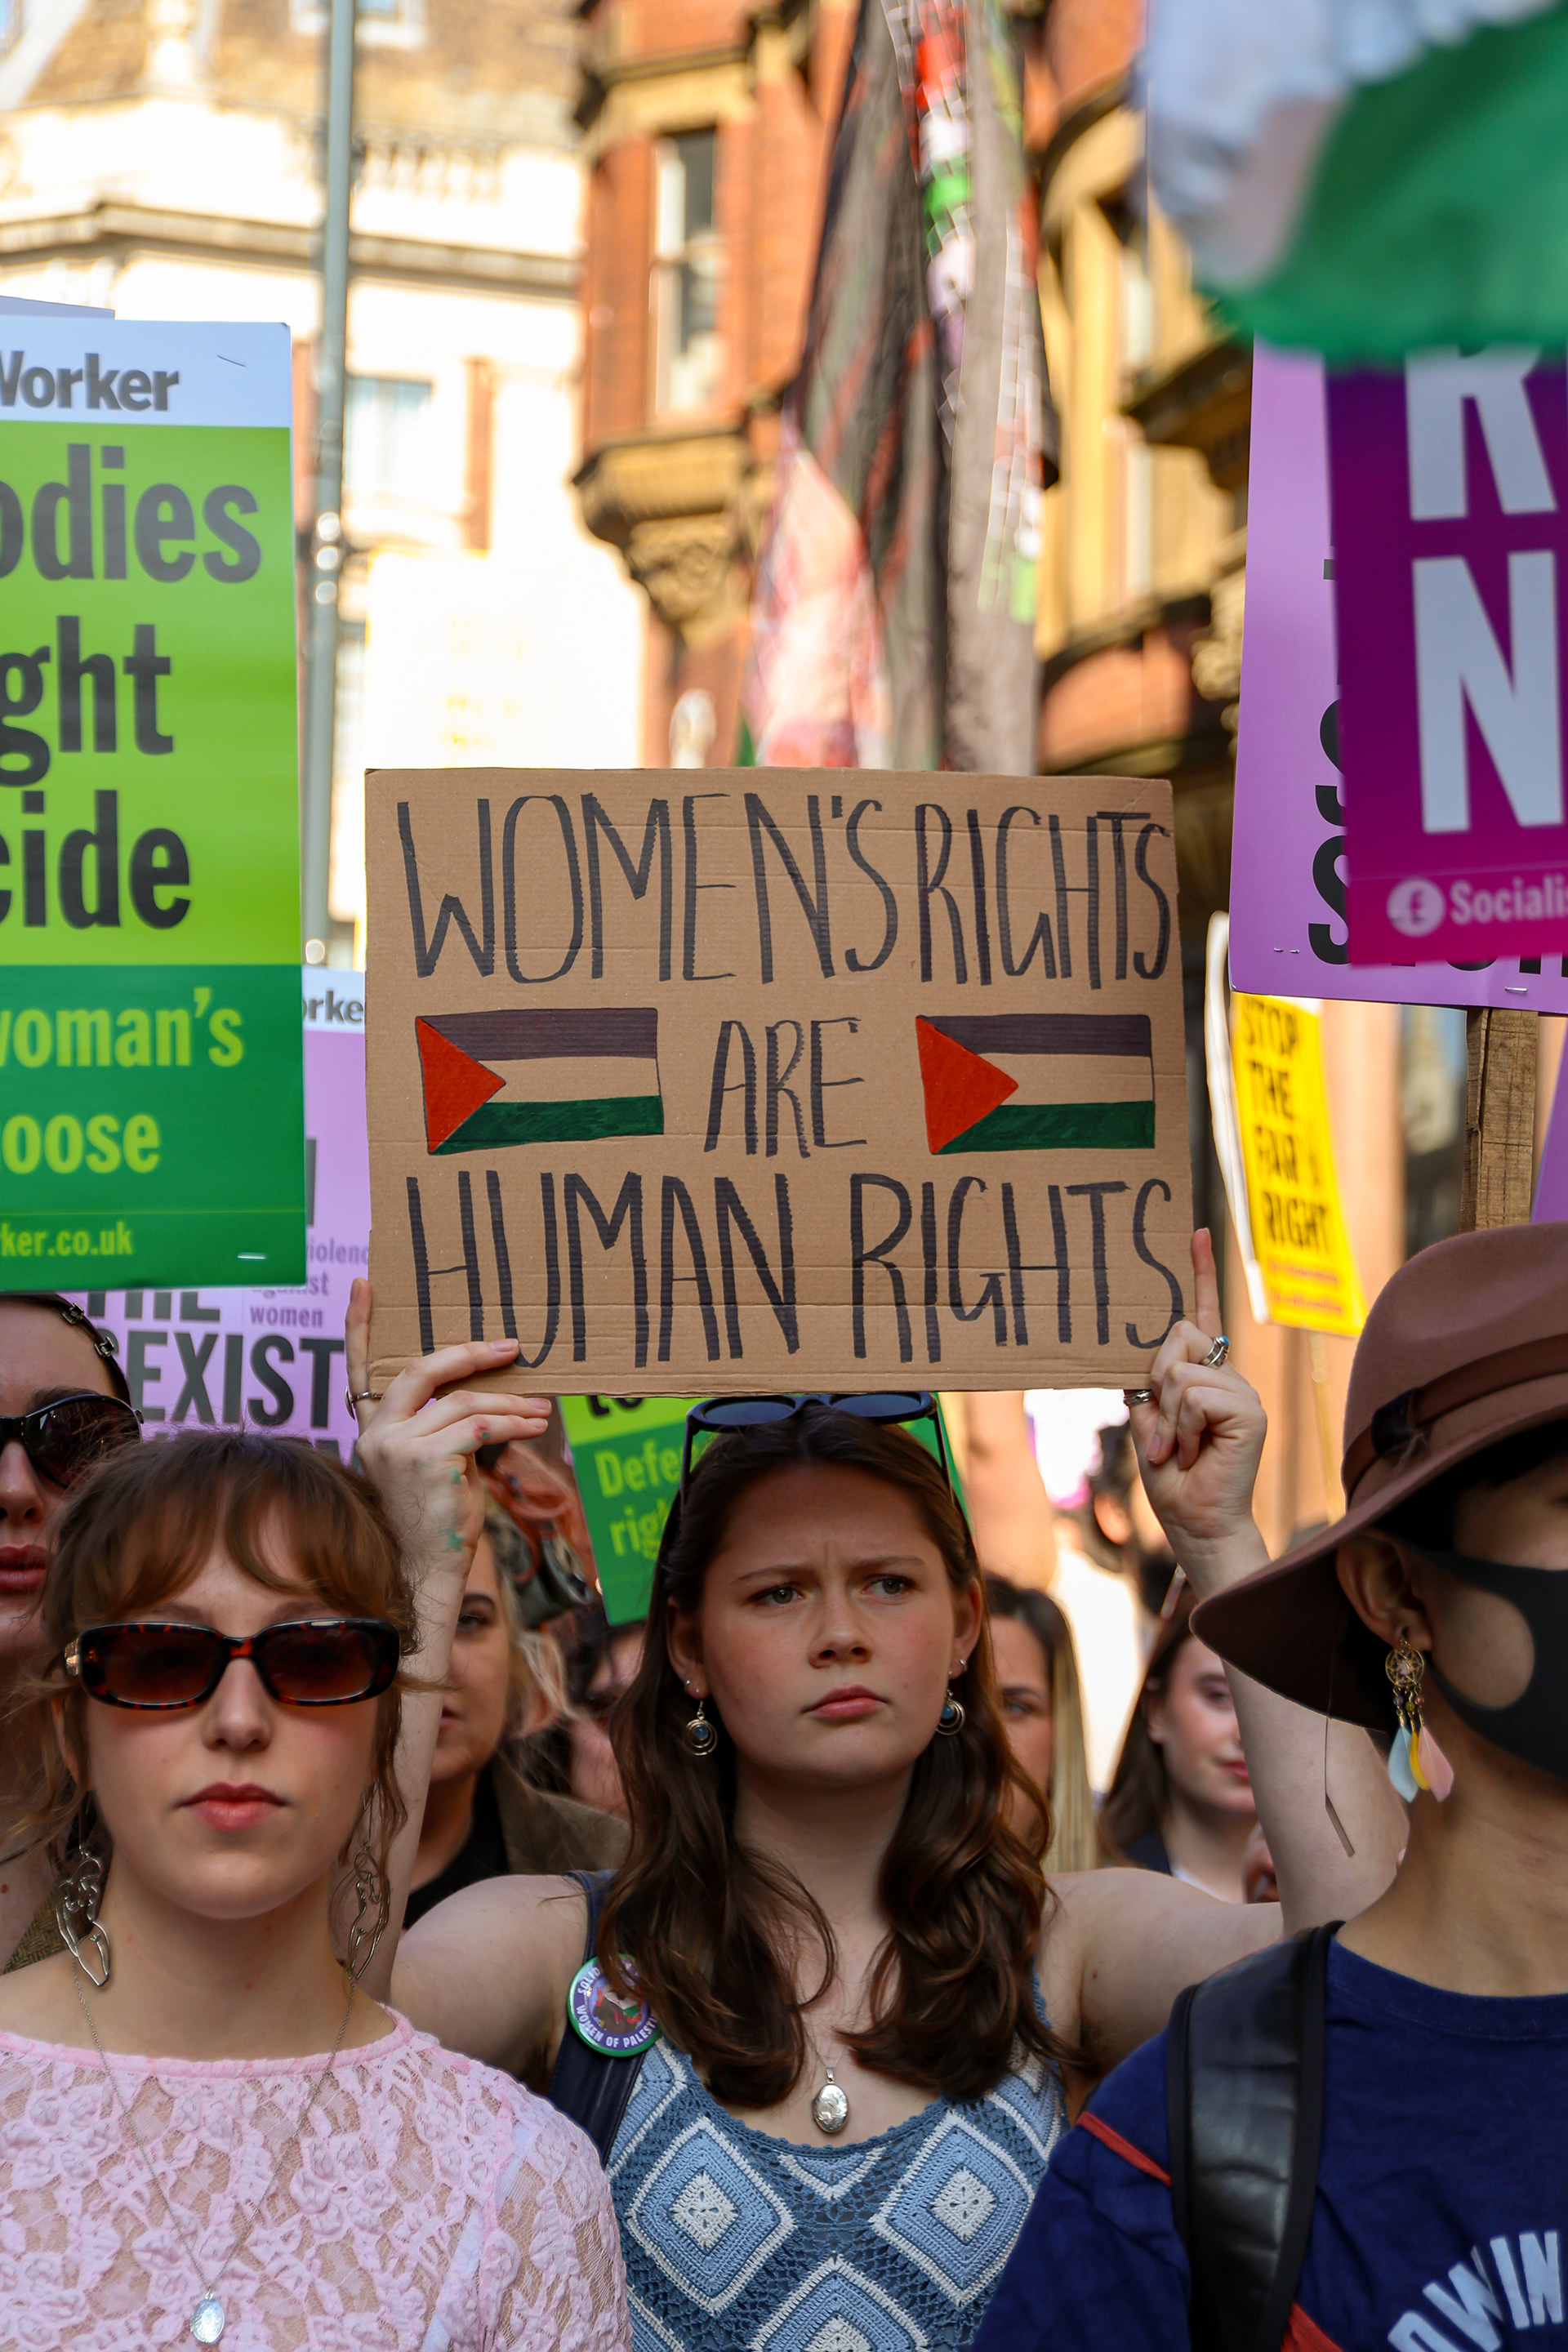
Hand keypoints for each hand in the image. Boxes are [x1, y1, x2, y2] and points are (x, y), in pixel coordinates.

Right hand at [344, 1277, 549, 1578]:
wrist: (428, 1569)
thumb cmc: (437, 1516)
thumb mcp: (435, 1460)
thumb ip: (444, 1423)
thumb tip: (490, 1388)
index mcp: (372, 1427)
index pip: (357, 1366)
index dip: (359, 1323)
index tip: (363, 1282)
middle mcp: (376, 1432)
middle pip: (420, 1369)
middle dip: (469, 1353)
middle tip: (510, 1347)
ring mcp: (397, 1445)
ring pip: (462, 1401)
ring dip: (510, 1402)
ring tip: (541, 1409)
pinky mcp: (426, 1460)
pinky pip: (480, 1426)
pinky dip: (513, 1423)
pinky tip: (534, 1426)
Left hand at [1124, 1230, 1267, 1592]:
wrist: (1195, 1520)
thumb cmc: (1171, 1474)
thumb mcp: (1150, 1418)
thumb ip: (1155, 1381)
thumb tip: (1160, 1348)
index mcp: (1203, 1375)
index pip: (1201, 1316)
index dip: (1200, 1273)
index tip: (1195, 1232)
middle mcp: (1228, 1376)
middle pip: (1178, 1337)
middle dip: (1157, 1383)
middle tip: (1163, 1434)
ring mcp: (1242, 1392)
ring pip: (1181, 1370)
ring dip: (1167, 1416)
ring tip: (1178, 1450)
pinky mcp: (1250, 1410)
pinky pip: (1196, 1394)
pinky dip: (1182, 1426)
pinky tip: (1193, 1452)